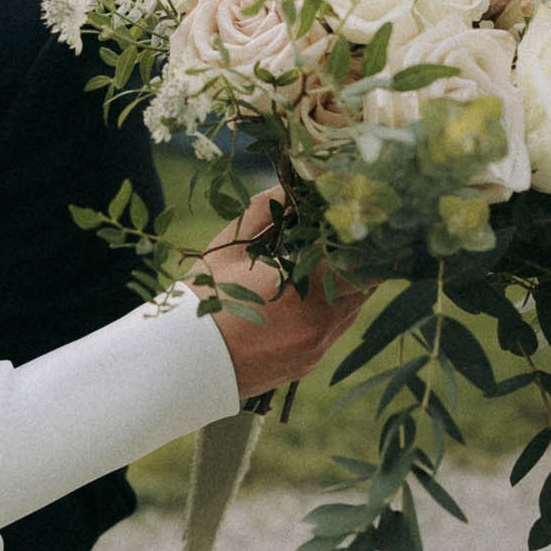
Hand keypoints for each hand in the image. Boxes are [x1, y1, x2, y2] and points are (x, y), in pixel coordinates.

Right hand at [195, 191, 370, 401]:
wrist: (184, 361)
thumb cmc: (204, 299)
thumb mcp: (228, 249)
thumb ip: (262, 212)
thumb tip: (285, 186)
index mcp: (303, 288)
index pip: (363, 263)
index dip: (366, 243)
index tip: (357, 226)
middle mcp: (319, 322)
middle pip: (365, 288)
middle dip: (357, 263)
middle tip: (343, 242)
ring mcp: (316, 347)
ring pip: (350, 312)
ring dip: (343, 289)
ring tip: (323, 269)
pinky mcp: (307, 364)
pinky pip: (331, 333)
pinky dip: (327, 314)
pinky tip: (302, 302)